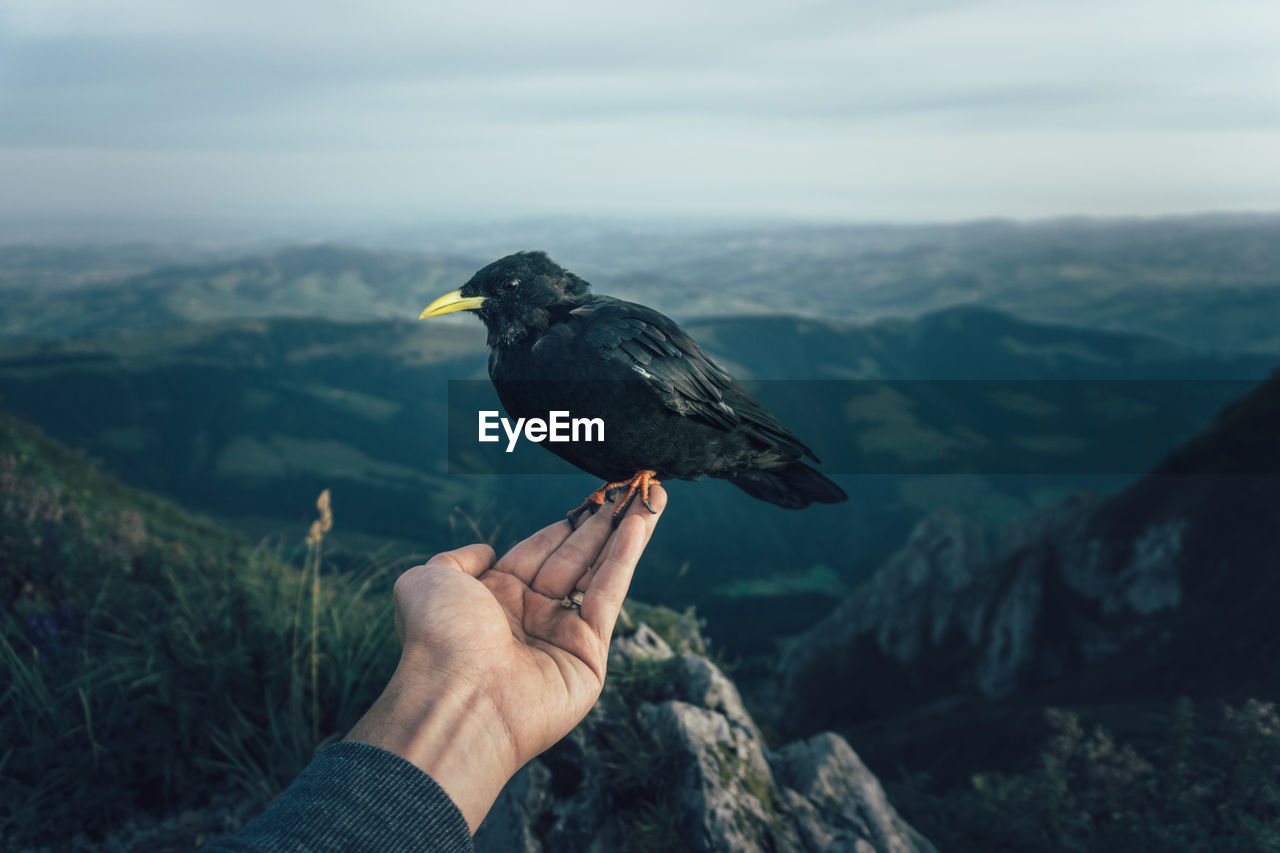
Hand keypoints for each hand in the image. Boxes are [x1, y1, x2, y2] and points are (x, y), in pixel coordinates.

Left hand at [345, 486, 666, 830]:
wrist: (455, 697)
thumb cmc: (437, 639)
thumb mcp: (427, 580)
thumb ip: (456, 558)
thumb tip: (486, 551)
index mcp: (493, 599)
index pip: (538, 549)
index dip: (567, 523)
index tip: (594, 496)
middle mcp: (528, 616)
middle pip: (574, 558)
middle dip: (602, 522)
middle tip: (630, 487)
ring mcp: (560, 636)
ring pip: (598, 572)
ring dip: (625, 532)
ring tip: (649, 495)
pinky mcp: (589, 655)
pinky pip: (609, 594)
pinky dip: (626, 556)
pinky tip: (641, 522)